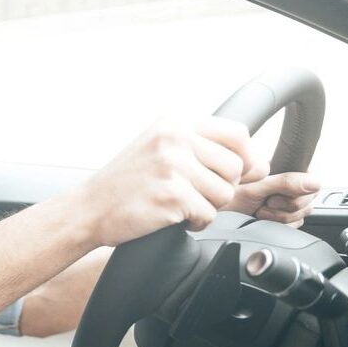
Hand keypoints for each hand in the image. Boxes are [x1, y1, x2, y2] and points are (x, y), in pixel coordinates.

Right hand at [80, 117, 263, 246]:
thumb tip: (259, 164)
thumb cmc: (125, 183)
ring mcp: (172, 166)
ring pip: (224, 193)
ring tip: (181, 206)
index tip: (240, 174)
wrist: (88, 209)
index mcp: (173, 123)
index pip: (236, 133)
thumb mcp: (158, 147)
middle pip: (234, 167)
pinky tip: (174, 218)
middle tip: (195, 195)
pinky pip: (208, 214)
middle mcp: (174, 139)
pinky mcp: (172, 195)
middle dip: (222, 188)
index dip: (247, 157)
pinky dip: (196, 223)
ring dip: (208, 207)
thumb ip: (201, 148)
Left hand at [223, 171, 319, 226]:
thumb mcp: (256, 187)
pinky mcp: (283, 217)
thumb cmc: (228, 196)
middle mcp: (288, 185)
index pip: (311, 180)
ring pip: (302, 214)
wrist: (216, 213)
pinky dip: (279, 225)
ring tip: (260, 211)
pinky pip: (295, 224)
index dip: (299, 191)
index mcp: (285, 170)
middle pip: (308, 200)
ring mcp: (287, 202)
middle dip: (285, 207)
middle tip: (265, 204)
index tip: (277, 195)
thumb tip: (315, 183)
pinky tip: (263, 220)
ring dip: (280, 217)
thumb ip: (285, 183)